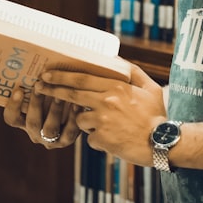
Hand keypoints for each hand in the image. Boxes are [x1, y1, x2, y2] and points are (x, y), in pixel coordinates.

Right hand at [2, 84, 81, 148]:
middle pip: (32, 123)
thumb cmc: (56, 97)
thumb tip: (38, 65)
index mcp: (24, 122)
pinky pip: (69, 131)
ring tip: (59, 94)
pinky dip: (73, 117)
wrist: (80, 117)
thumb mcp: (44, 94)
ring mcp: (50, 140)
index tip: (18, 90)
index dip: (13, 106)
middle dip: (36, 103)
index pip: (12, 118)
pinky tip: (77, 104)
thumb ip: (39, 86)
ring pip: (49, 129)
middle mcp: (35, 133)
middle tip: (40, 86)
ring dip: (54, 110)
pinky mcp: (67, 140)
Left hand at [39, 64, 165, 164]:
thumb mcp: (150, 87)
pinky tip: (114, 139)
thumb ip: (133, 72)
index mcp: (116, 87)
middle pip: (72, 94)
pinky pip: (90, 138)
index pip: (82, 79)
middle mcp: (106, 102)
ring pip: (80, 119)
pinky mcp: (101, 139)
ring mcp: (102, 121)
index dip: (62, 76)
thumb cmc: (156, 114)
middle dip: (53, 90)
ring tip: (108, 126)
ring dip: (87, 122)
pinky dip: (98, 139)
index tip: (47, 74)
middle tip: (40, 87)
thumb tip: (117, 60)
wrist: (162, 143)